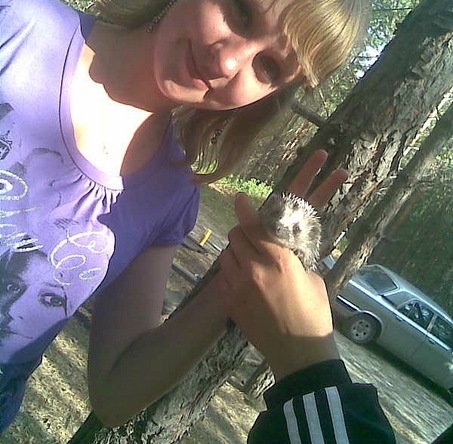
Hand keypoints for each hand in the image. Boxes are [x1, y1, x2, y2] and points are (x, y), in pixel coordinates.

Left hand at [217, 150, 344, 379]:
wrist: (299, 353)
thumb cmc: (313, 314)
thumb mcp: (312, 279)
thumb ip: (294, 261)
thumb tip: (284, 252)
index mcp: (279, 260)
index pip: (253, 225)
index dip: (244, 208)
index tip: (239, 198)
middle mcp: (254, 268)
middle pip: (235, 236)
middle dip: (242, 233)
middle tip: (252, 238)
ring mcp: (239, 287)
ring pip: (226, 255)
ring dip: (235, 253)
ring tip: (247, 261)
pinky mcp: (230, 303)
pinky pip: (223, 277)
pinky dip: (230, 274)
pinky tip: (242, 282)